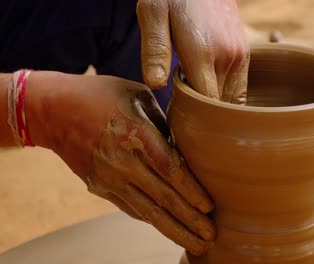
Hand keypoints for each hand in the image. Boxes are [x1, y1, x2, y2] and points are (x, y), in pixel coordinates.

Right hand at [27, 72, 215, 254]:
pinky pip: (130, 207)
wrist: (53, 110)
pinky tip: (168, 227)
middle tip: (211, 237)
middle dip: (190, 221)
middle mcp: (124, 162)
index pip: (172, 171)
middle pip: (163, 199)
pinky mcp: (99, 187)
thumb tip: (184, 147)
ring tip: (194, 243)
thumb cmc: (100, 96)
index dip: (193, 192)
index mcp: (138, 135)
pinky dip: (151, 219)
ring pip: (147, 212)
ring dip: (173, 230)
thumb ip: (164, 123)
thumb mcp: (139, 96)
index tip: (210, 208)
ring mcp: (109, 178)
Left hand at [137, 0, 249, 103]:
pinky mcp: (246, 51)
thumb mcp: (153, 13)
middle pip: (221, 103)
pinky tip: (208, 83)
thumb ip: (155, 49)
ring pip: (233, 98)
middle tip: (183, 104)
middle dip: (204, 110)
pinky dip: (226, 92)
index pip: (207, 102)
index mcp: (204, 53)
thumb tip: (156, 84)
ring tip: (195, 93)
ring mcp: (241, 55)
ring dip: (216, 102)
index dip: (194, 112)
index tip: (178, 111)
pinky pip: (240, 85)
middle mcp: (229, 57)